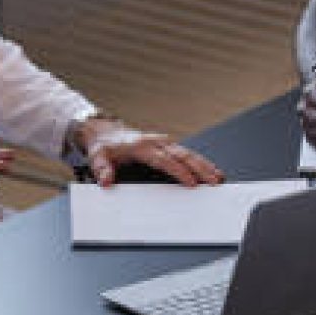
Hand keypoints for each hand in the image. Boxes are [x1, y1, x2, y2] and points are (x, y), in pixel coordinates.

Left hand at [74, 117, 222, 186]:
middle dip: (200, 169)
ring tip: (217, 176)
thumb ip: (102, 171)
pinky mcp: (166, 146)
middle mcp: (155, 142)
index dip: (178, 171)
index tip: (191, 182)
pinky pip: (186, 153)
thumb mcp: (98, 158)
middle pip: (182, 155)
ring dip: (204, 165)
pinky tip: (210, 170)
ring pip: (188, 153)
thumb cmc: (104, 146)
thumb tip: (106, 182)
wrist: (104, 131)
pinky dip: (199, 162)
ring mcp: (162, 143)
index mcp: (141, 146)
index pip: (164, 160)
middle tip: (213, 181)